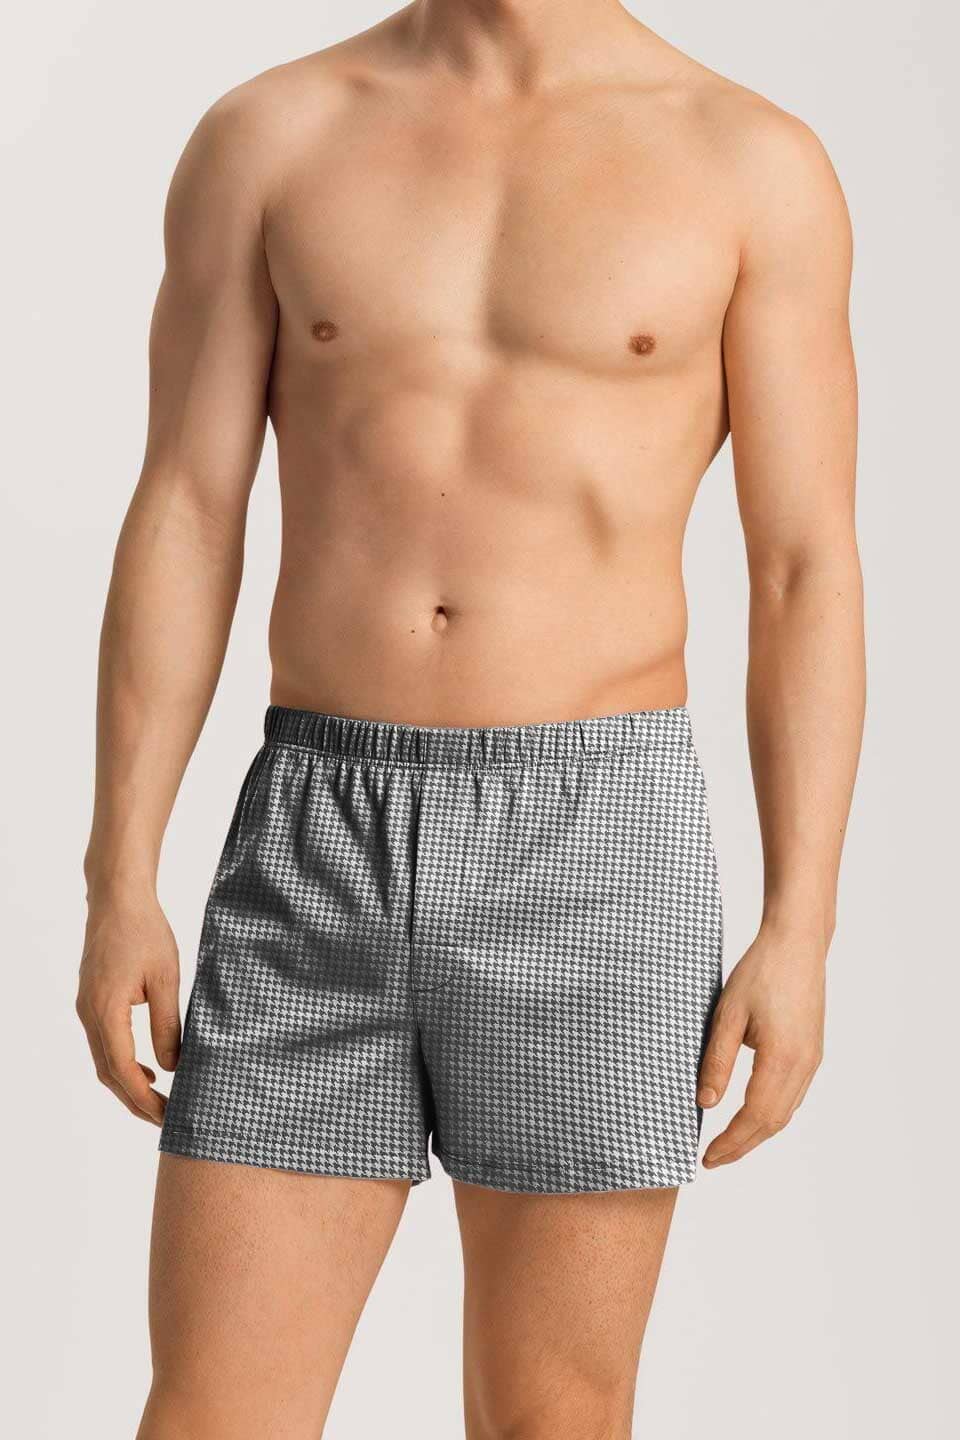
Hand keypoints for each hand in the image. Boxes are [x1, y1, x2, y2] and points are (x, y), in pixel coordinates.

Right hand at [76, 897, 180, 1124]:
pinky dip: (123, 1063)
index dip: (145, 1099)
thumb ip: (168, 1024)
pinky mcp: (92, 1000)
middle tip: (166, 1120)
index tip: (168, 1116)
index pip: (123, 1070)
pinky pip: (104, 1042)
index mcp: (106, 1010)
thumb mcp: (166, 978)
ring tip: (159, 1101)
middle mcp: (89, 1013)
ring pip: (104, 1060)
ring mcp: (87, 1007)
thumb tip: (172, 1067)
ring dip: (128, 1084)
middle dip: (136, 1101)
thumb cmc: (145, 931)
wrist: (117, 898)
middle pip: (109, 1073)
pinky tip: (147, 1068)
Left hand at [697, 926, 824, 1167]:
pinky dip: (771, 1113)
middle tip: (711, 1159)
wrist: (797, 943)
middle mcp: (804, 1065)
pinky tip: (752, 1114)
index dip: (730, 1142)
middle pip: (773, 1122)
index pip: (755, 1117)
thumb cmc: (761, 971)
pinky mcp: (812, 1050)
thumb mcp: (728, 1015)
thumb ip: (717, 1061)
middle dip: (742, 1145)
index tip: (706, 1157)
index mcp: (782, 1058)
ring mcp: (812, 1059)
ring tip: (727, 1143)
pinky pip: (793, 1094)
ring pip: (786, 1111)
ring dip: (757, 1132)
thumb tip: (704, 1103)